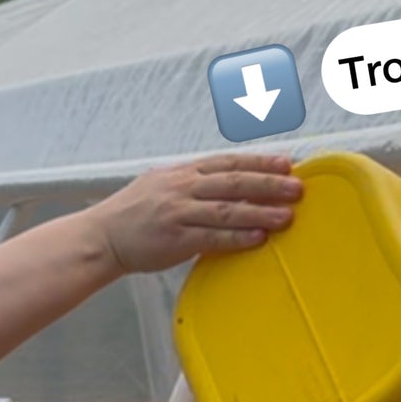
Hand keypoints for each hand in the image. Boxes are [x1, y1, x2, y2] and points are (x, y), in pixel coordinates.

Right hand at [90, 152, 302, 274]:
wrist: (102, 236)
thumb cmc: (134, 213)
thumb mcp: (162, 185)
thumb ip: (194, 183)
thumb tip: (228, 184)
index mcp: (183, 173)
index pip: (228, 162)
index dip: (259, 162)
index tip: (287, 163)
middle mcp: (183, 188)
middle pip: (234, 182)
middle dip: (268, 184)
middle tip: (297, 188)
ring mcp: (179, 213)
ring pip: (227, 209)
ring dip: (260, 211)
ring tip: (287, 216)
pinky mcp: (176, 239)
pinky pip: (213, 237)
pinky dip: (238, 236)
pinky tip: (259, 237)